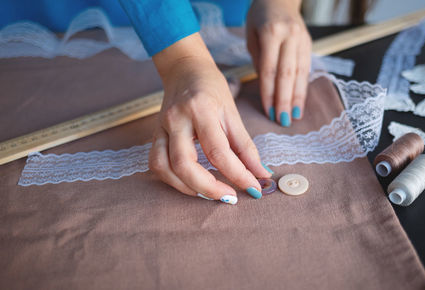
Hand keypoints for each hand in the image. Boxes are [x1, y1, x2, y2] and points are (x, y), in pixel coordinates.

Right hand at [149, 33, 271, 203]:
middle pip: (184, 164)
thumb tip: (261, 174)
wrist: (185, 70)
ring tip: (211, 193)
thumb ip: (246, 147)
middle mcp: (176, 119)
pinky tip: (191, 183)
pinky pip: (156, 164)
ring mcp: (161, 127)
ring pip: (164, 168)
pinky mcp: (154, 135)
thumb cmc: (212, 89)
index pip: (218, 152)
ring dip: (188, 188)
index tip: (253, 188)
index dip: (238, 175)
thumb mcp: (233, 113)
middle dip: (208, 188)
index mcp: (201, 110)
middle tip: (230, 197)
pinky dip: (173, 180)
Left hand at [246, 0, 311, 126]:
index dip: (269, 93)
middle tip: (282, 120)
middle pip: (287, 74)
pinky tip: (300, 103)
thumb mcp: (251, 35)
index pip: (269, 69)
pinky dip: (303, 89)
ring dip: (297, 98)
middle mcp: (290, 36)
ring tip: (293, 117)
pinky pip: (306, 70)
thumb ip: (259, 60)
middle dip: (284, 100)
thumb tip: (267, 88)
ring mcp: (302, 40)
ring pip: (300, 74)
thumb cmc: (260, 18)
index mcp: (271, 33)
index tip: (268, 111)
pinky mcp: (309, 45)